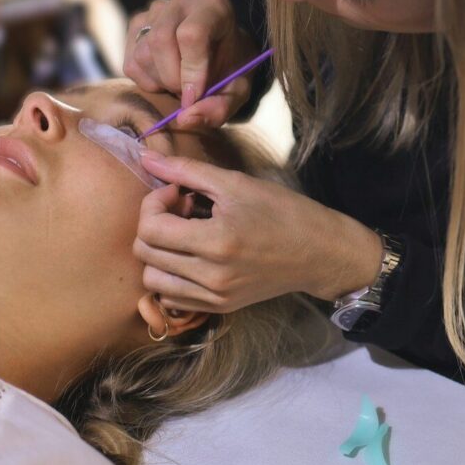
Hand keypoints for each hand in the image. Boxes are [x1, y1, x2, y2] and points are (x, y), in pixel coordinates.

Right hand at [123, 0, 259, 127]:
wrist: (220, 54)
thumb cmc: (232, 70)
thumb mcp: (237, 91)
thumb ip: (220, 107)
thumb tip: (184, 119)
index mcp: (215, 6)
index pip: (191, 34)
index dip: (191, 71)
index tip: (195, 96)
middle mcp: (183, 0)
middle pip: (160, 41)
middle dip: (172, 79)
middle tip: (188, 93)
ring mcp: (155, 10)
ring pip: (142, 54)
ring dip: (161, 82)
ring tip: (181, 83)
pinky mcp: (136, 25)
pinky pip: (131, 63)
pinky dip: (147, 82)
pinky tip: (166, 78)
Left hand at [133, 151, 383, 312]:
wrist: (319, 252)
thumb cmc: (283, 212)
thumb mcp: (237, 183)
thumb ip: (186, 171)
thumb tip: (146, 157)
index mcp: (216, 242)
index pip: (150, 229)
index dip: (154, 202)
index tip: (178, 192)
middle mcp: (211, 276)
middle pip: (145, 254)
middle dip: (154, 224)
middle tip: (182, 210)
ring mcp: (215, 296)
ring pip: (153, 280)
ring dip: (159, 252)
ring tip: (186, 235)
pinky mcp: (220, 307)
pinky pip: (172, 298)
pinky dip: (171, 276)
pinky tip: (191, 257)